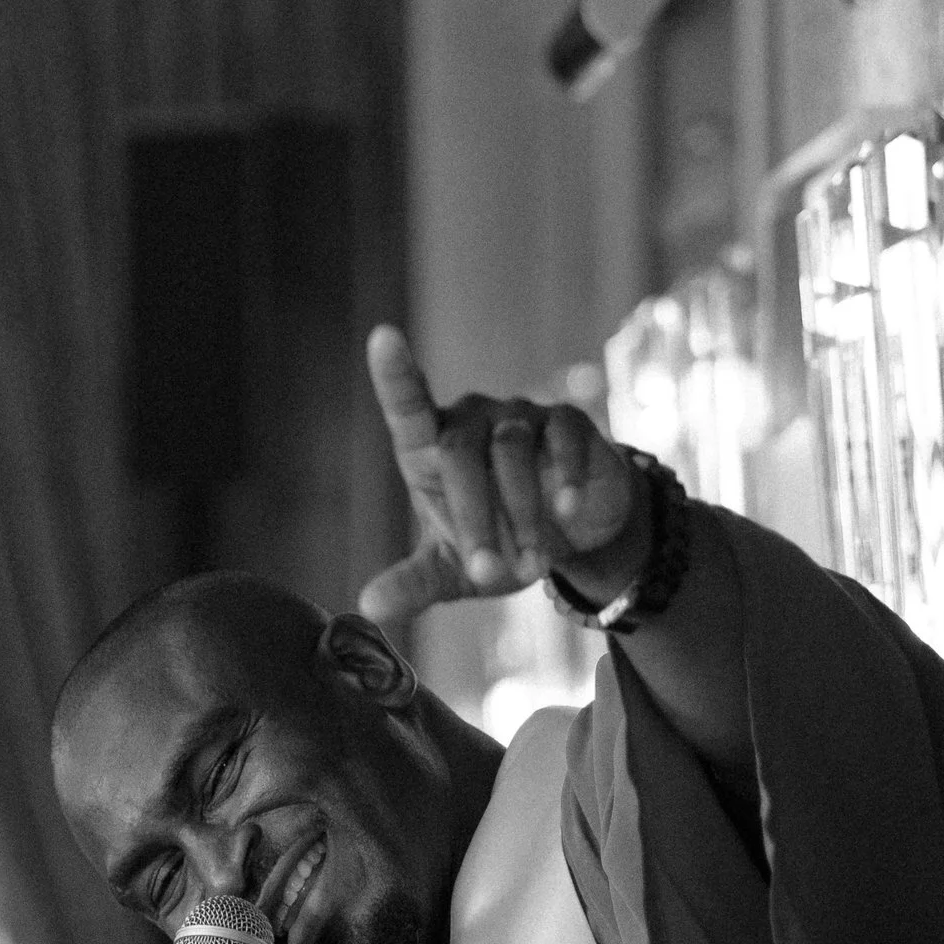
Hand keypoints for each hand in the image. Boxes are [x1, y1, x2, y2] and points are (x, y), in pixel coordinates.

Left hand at [357, 325, 641, 624]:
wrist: (575, 537)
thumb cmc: (501, 543)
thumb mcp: (455, 571)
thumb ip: (415, 583)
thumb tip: (368, 607)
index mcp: (431, 448)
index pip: (408, 405)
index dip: (395, 373)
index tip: (381, 337)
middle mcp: (472, 420)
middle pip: (461, 455)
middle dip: (475, 520)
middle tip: (490, 572)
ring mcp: (521, 415)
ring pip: (512, 454)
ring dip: (522, 515)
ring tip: (533, 565)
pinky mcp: (569, 422)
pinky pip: (563, 440)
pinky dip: (564, 476)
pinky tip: (569, 510)